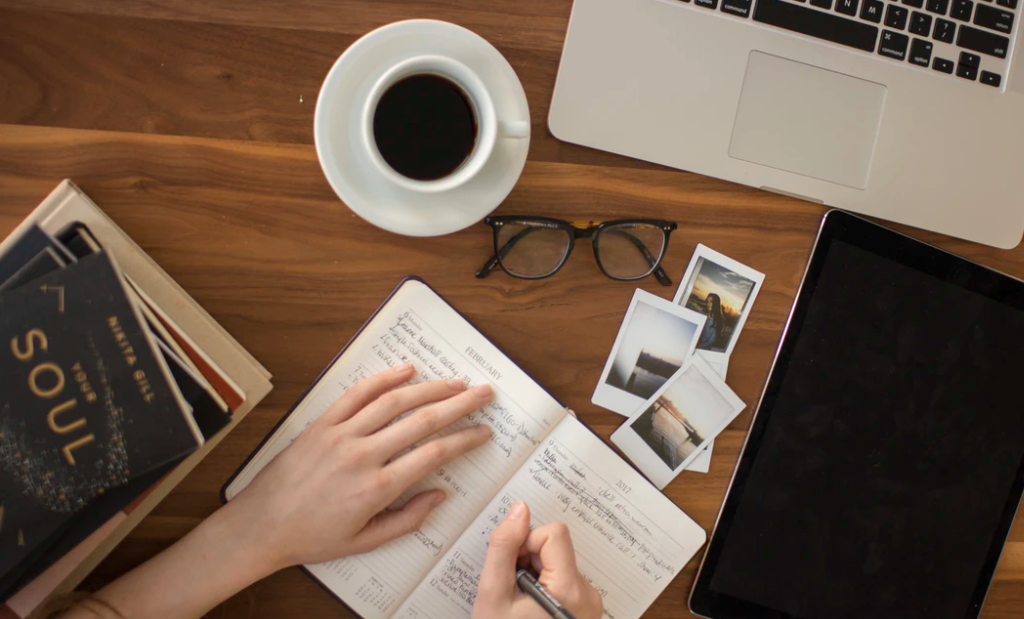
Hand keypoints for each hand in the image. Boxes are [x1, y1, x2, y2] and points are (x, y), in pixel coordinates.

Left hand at [225, 363, 493, 571]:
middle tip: (484, 393)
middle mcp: (362, 455)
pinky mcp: (322, 424)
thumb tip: (440, 495)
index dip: (464, 439)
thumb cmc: (312, 537)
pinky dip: (383, 379)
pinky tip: (406, 370)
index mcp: (377, 488)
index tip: (483, 431)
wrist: (261, 526)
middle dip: (459, 404)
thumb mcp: (365, 541)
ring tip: (455, 381)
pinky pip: (357, 394)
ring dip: (430, 388)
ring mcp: (341, 435)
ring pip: (394, 401)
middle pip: (422, 420)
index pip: (434, 454)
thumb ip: (407, 519)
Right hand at [473, 502, 603, 618]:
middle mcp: (588, 595)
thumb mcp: (492, 594)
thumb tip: (519, 509)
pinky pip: (563, 579)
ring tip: (520, 604)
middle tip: (512, 592)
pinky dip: (543, 586)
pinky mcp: (586, 609)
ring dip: (534, 574)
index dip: (526, 544)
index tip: (512, 570)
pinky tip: (530, 609)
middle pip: (555, 548)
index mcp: (570, 590)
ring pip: (557, 562)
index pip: (553, 534)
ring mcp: (590, 604)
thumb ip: (504, 547)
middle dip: (528, 561)